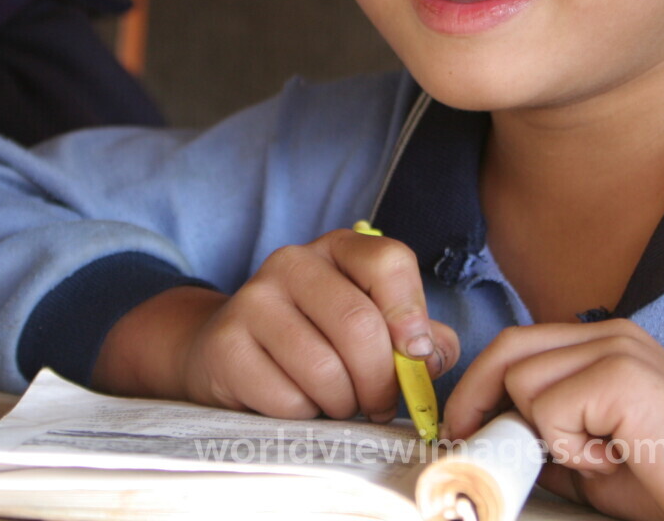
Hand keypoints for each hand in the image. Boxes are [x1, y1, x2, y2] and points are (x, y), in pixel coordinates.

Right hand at [93, 229, 458, 422]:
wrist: (227, 352)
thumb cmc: (316, 340)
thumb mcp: (369, 325)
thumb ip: (416, 337)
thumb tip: (438, 355)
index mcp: (338, 249)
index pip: (388, 262)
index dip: (411, 312)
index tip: (417, 354)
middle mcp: (293, 262)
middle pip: (358, 324)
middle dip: (381, 381)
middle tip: (380, 404)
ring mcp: (253, 300)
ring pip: (324, 368)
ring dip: (343, 403)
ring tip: (338, 403)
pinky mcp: (225, 344)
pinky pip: (286, 397)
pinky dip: (304, 415)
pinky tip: (299, 404)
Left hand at [443, 320, 663, 520]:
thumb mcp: (593, 455)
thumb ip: (549, 437)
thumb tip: (496, 441)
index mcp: (604, 343)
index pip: (519, 343)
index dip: (482, 384)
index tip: (466, 425)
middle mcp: (609, 333)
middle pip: (509, 347)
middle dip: (477, 397)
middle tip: (469, 440)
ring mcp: (615, 348)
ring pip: (523, 379)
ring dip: (541, 431)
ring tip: (591, 457)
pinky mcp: (620, 374)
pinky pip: (548, 408)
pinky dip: (565, 446)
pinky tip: (609, 457)